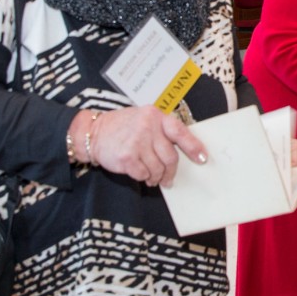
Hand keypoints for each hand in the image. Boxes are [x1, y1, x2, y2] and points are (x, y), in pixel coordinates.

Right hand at [75, 106, 206, 187]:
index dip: (193, 147)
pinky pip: (143, 174)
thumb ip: (162, 131)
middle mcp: (148, 127)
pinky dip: (143, 177)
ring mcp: (137, 141)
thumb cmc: (123, 127)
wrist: (93, 132)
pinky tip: (140, 173)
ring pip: (157, 168)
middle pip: (170, 157)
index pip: (180, 132)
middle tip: (168, 179)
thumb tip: (186, 150)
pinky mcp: (126, 156)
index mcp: (156, 116)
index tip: (202, 159)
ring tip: (151, 177)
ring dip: (156, 177)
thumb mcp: (145, 119)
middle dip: (170, 172)